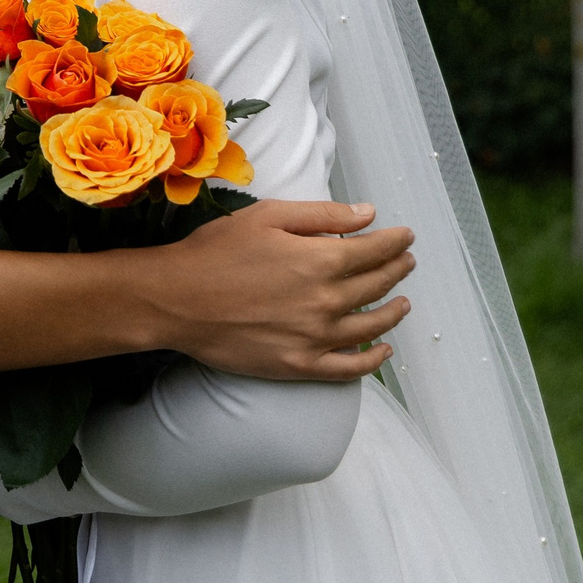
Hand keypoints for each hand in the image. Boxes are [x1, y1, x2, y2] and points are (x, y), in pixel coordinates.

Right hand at [135, 199, 414, 380]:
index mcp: (320, 260)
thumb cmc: (215, 252)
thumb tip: (368, 214)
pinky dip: (373, 360)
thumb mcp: (267, 217)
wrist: (176, 300)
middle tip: (406, 262)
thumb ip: (322, 216)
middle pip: (377, 285)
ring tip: (403, 303)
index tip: (406, 236)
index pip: (374, 250)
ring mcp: (315, 338)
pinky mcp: (300, 366)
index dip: (395, 242)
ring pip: (371, 326)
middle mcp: (326, 301)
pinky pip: (350, 368)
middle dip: (397, 270)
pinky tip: (382, 350)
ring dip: (393, 312)